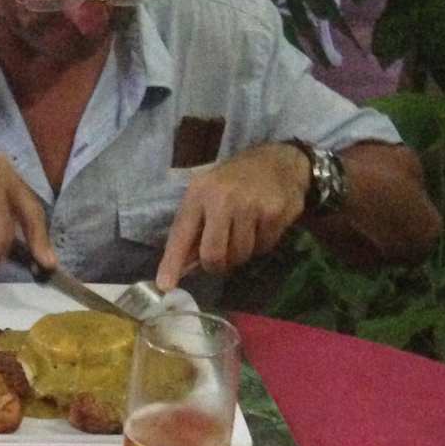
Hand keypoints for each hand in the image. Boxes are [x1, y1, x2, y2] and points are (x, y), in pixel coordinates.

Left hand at [155, 143, 310, 289]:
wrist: (279, 160)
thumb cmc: (235, 181)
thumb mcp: (207, 194)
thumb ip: (193, 229)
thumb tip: (181, 268)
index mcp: (199, 193)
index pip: (181, 233)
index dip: (172, 262)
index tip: (165, 286)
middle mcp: (222, 198)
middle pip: (213, 255)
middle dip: (217, 266)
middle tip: (222, 260)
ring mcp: (251, 205)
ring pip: (240, 255)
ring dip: (241, 253)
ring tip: (245, 232)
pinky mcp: (274, 213)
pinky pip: (263, 247)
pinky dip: (262, 243)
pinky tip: (263, 224)